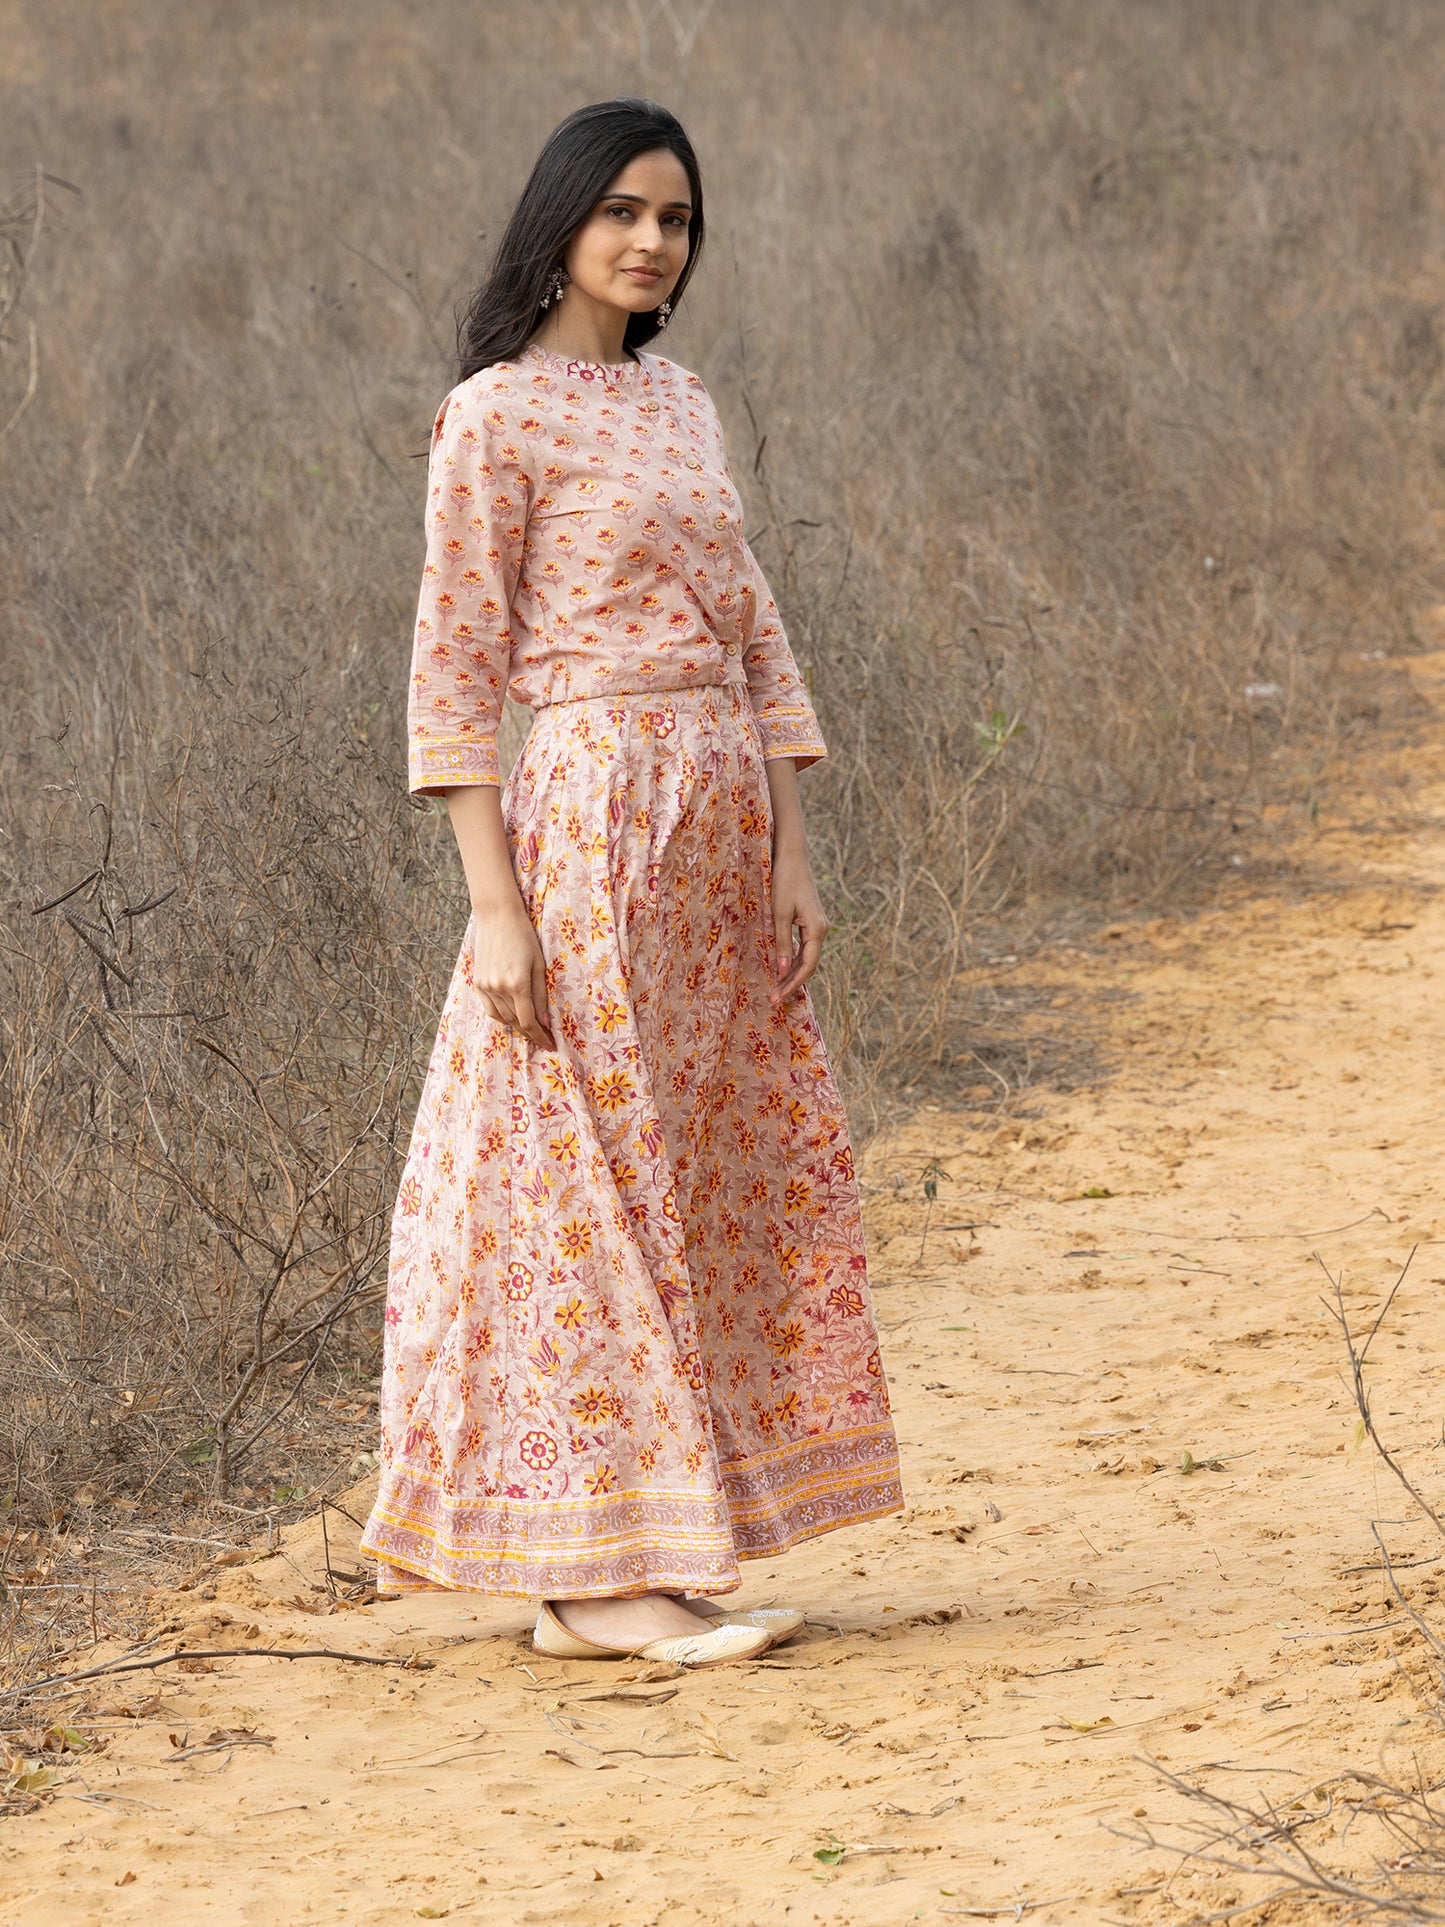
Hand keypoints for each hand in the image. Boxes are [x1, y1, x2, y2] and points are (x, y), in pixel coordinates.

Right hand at [472, 896, 554, 1047]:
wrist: (497, 916)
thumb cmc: (524, 937)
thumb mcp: (539, 964)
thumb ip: (541, 994)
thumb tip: (545, 1021)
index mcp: (517, 983)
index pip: (529, 1021)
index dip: (540, 1036)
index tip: (550, 1044)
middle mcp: (498, 988)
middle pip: (515, 1022)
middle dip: (530, 1032)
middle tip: (543, 1037)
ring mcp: (485, 986)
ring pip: (501, 1017)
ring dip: (516, 1026)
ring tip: (529, 1028)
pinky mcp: (477, 982)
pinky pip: (489, 1008)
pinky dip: (501, 1016)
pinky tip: (511, 1016)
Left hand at [769, 843, 827, 1006]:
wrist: (793, 857)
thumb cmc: (785, 882)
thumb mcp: (779, 913)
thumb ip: (781, 942)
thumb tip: (781, 970)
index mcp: (817, 930)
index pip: (806, 966)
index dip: (791, 984)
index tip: (777, 997)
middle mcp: (821, 930)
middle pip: (808, 966)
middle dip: (791, 983)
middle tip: (773, 999)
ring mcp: (817, 926)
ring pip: (806, 958)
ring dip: (791, 974)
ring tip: (776, 989)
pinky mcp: (810, 922)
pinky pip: (804, 948)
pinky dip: (793, 960)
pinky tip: (781, 969)